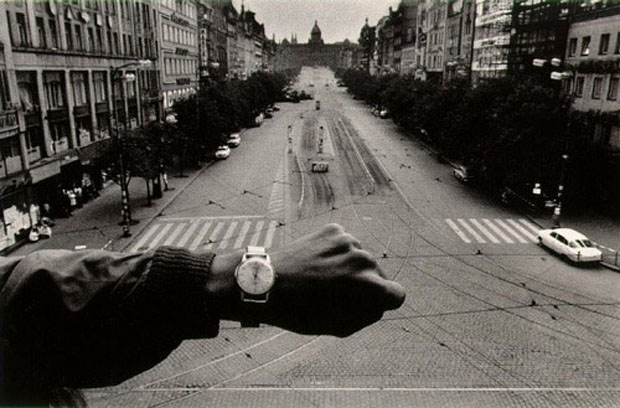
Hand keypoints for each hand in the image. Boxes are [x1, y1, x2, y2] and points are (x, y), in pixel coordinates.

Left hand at [208, 224, 405, 336]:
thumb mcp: (340, 326)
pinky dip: (334, 253)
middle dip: (362, 285)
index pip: (397, 294)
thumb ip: (368, 314)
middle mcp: (365, 259)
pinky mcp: (334, 230)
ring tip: (321, 278)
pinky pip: (344, 244)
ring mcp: (350, 241)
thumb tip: (380, 301)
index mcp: (371, 286)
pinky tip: (316, 263)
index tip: (367, 303)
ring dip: (347, 267)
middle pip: (377, 275)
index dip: (383, 302)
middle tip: (334, 295)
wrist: (267, 283)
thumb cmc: (301, 312)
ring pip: (359, 258)